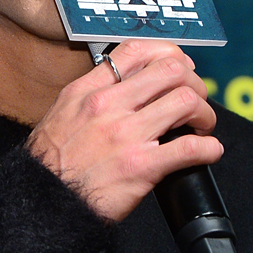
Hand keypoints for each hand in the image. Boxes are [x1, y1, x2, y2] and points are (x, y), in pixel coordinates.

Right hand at [27, 39, 222, 222]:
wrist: (43, 202)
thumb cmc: (51, 163)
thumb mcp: (63, 112)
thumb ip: (93, 94)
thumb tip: (124, 85)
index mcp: (89, 89)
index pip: (136, 50)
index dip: (167, 54)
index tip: (178, 68)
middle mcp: (108, 105)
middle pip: (170, 69)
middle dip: (194, 82)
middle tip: (195, 99)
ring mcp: (126, 134)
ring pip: (186, 101)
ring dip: (204, 113)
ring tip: (201, 126)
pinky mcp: (141, 167)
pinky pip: (190, 148)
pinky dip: (209, 148)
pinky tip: (208, 152)